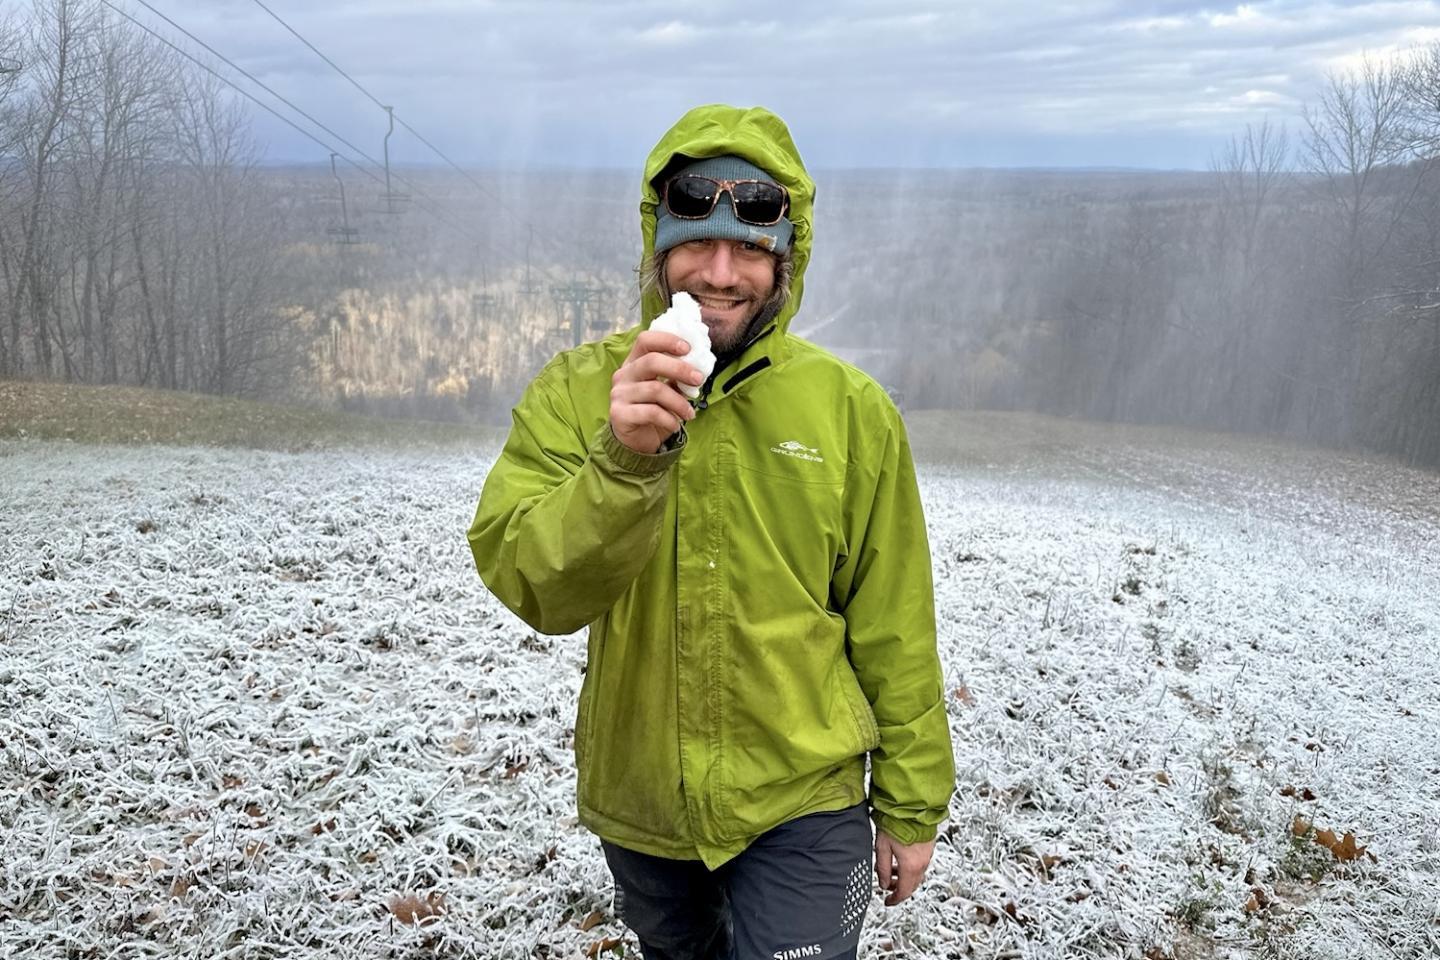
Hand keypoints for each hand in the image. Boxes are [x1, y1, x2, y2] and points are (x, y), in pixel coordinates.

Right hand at [609, 330, 704, 453]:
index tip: (688, 348)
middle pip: (651, 361)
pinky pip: (651, 412)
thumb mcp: (667, 391)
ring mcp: (619, 394)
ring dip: (679, 402)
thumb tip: (698, 370)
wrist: (636, 442)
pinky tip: (675, 425)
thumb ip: (676, 378)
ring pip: (655, 389)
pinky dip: (669, 419)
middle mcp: (623, 375)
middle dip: (680, 369)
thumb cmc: (654, 411)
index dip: (667, 340)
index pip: (645, 340)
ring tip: (690, 414)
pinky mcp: (619, 414)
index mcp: (634, 363)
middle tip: (698, 379)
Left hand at [874, 830, 934, 906]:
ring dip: (904, 877)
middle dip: (899, 888)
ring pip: (916, 874)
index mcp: (910, 866)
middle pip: (912, 885)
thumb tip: (882, 883)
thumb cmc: (896, 823)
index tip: (887, 901)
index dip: (895, 899)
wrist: (911, 806)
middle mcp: (922, 862)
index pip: (904, 891)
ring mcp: (927, 854)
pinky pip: (920, 864)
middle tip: (887, 886)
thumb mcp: (882, 847)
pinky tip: (899, 859)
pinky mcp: (929, 845)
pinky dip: (910, 867)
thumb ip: (881, 868)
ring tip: (890, 870)